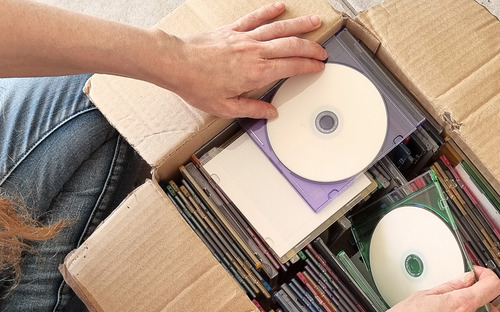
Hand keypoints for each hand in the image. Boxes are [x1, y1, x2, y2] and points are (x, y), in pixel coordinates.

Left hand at [165, 2, 326, 117]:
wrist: (176, 63)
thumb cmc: (197, 85)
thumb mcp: (226, 107)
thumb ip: (252, 109)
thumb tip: (270, 113)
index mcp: (256, 73)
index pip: (291, 67)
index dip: (309, 66)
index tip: (319, 67)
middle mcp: (254, 52)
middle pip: (291, 46)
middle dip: (311, 47)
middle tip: (323, 50)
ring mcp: (244, 38)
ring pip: (278, 28)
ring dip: (299, 25)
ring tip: (315, 22)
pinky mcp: (232, 30)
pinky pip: (254, 18)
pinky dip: (269, 11)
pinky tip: (279, 7)